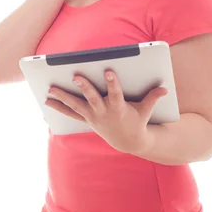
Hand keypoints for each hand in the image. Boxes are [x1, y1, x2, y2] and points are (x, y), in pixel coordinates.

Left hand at [44, 71, 167, 154]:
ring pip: (76, 106)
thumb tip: (165, 88)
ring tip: (51, 89)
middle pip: (92, 98)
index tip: (110, 70)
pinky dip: (59, 108)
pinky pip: (70, 113)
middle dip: (84, 87)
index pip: (116, 93)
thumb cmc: (137, 121)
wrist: (128, 142)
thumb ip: (153, 98)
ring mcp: (93, 117)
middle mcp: (103, 113)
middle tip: (75, 76)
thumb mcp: (146, 111)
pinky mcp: (87, 119)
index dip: (113, 83)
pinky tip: (47, 101)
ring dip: (63, 98)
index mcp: (118, 108)